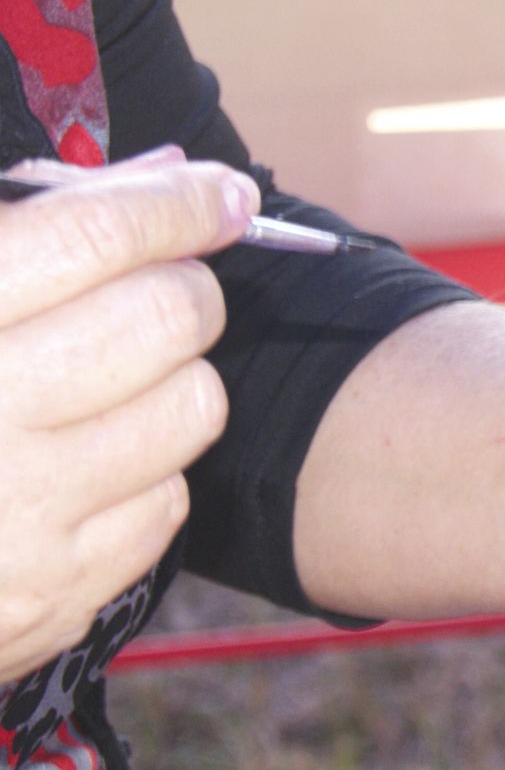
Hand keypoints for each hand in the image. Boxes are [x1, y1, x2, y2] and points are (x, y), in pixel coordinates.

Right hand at [0, 149, 256, 681]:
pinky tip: (76, 468)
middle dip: (180, 290)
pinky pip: (168, 500)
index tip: (219, 192)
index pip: (96, 234)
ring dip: (171, 382)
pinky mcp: (51, 593)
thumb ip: (23, 220)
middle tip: (154, 290)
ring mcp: (17, 515)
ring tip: (103, 385)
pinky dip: (141, 474)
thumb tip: (159, 176)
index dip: (176, 202)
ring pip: (192, 406)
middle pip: (168, 316)